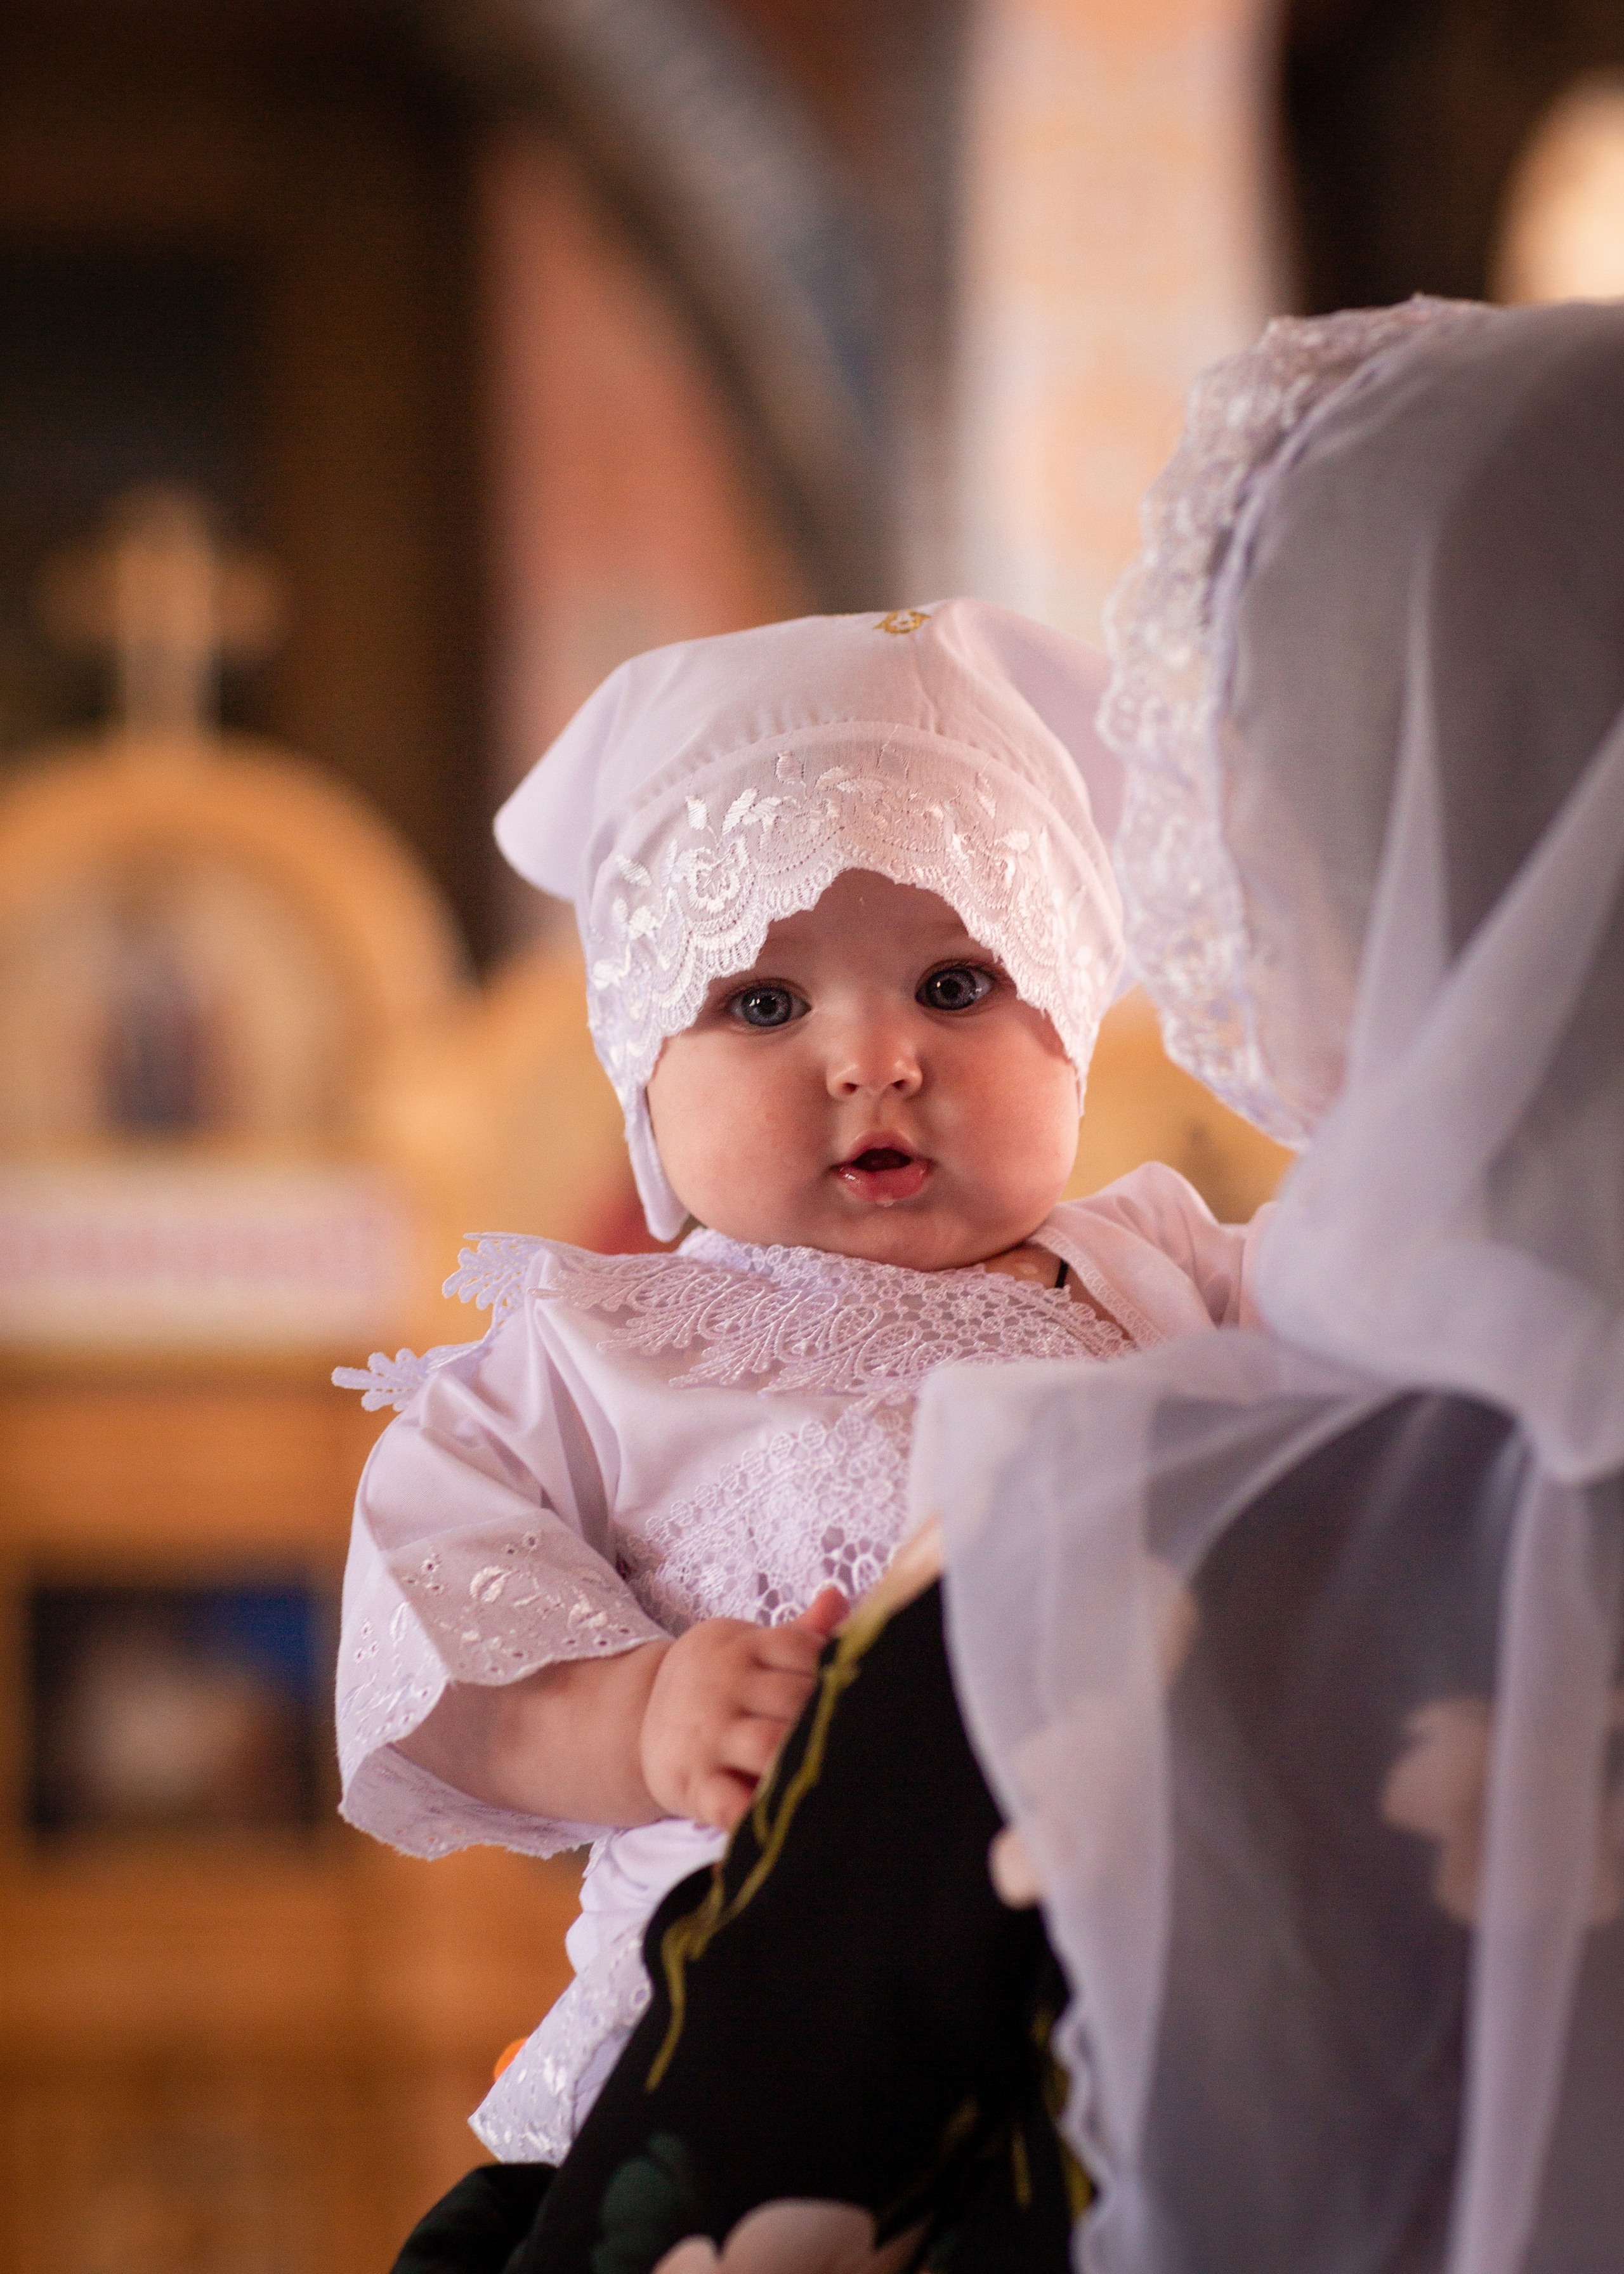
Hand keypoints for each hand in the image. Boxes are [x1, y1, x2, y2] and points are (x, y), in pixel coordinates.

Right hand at [639, 1586, 847, 1829]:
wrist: (635, 1719)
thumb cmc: (718, 1685)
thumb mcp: (747, 1649)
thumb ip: (798, 1632)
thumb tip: (837, 1596)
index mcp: (742, 1648)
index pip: (801, 1648)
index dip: (835, 1668)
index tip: (860, 1688)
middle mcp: (725, 1688)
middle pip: (793, 1698)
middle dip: (828, 1716)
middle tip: (870, 1735)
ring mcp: (708, 1737)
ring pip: (766, 1745)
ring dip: (801, 1757)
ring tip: (836, 1769)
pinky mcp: (693, 1783)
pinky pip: (725, 1802)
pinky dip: (751, 1814)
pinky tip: (781, 1818)